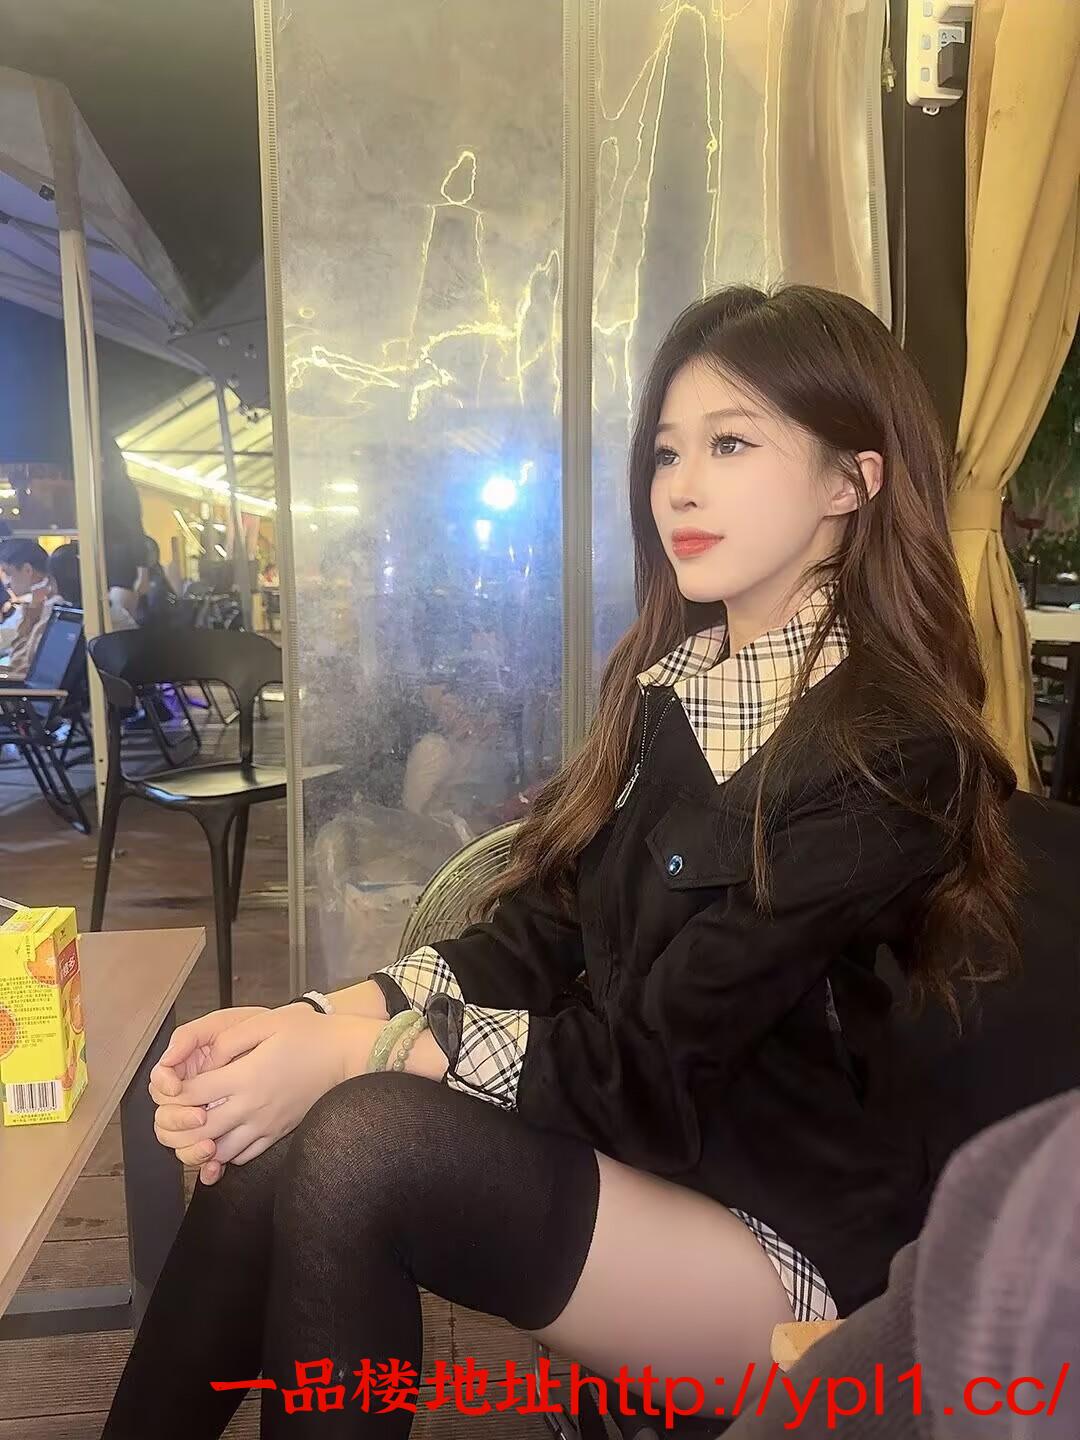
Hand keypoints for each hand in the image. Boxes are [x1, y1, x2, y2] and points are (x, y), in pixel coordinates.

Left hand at [151, 1008, 385, 1180]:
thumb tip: (206, 1059)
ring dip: (201, 1143)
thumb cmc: (310, 1034)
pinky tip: (222, 1138)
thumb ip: (230, 1039)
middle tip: (174, 1111)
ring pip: (220, 1151)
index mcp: (246, 1077)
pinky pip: (244, 1155)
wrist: (347, 1055)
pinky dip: (226, 1153)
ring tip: (196, 1128)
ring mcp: (266, 1124)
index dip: (173, 1091)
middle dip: (180, 1124)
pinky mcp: (279, 1133)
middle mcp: (252, 1107)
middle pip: (200, 1130)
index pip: (193, 1094)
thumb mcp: (267, 1023)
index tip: (171, 1083)